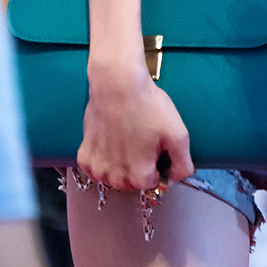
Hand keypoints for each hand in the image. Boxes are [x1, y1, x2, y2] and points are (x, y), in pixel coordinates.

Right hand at [79, 60, 193, 190]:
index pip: (152, 183)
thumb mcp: (177, 132)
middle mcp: (116, 178)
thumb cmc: (147, 105)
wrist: (117, 83)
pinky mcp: (84, 156)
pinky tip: (110, 143)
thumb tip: (178, 177)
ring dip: (120, 166)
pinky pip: (94, 170)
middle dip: (138, 167)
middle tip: (142, 140)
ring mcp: (98, 168)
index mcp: (139, 175)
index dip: (157, 164)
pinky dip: (102, 161)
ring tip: (126, 140)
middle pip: (131, 183)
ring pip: (112, 178)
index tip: (156, 146)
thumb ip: (182, 162)